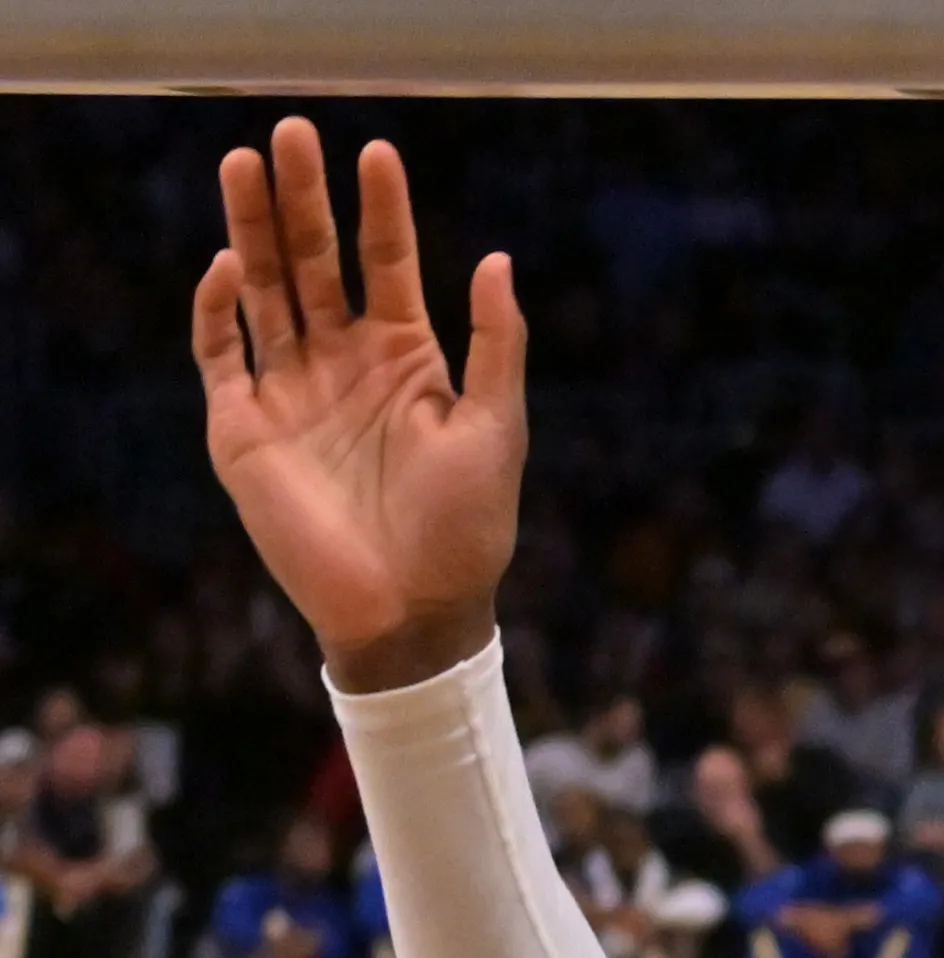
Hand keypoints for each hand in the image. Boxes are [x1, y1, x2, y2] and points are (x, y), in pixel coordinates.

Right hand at [189, 121, 527, 692]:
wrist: (414, 609)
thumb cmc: (468, 527)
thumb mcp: (497, 428)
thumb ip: (497, 345)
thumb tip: (497, 259)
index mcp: (405, 358)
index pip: (385, 263)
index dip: (379, 209)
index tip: (374, 151)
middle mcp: (343, 362)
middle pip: (314, 260)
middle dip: (301, 200)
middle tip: (291, 135)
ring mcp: (291, 389)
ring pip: (263, 290)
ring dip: (252, 229)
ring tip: (245, 163)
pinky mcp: (245, 426)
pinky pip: (221, 352)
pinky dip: (219, 308)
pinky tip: (231, 265)